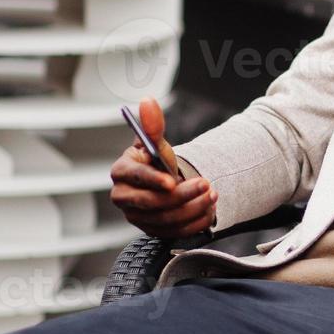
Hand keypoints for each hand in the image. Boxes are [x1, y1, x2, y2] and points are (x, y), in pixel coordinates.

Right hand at [109, 97, 217, 238]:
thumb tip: (148, 100)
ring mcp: (136, 217)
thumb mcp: (158, 142)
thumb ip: (153, 125)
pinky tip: (208, 211)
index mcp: (121, 173)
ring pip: (166, 219)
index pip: (135, 178)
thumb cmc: (157, 161)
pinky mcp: (151, 231)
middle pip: (152, 203)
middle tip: (206, 185)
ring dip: (193, 208)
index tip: (173, 181)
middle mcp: (124, 198)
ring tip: (212, 195)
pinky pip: (174, 232)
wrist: (166, 182)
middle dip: (182, 196)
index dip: (154, 180)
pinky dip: (194, 223)